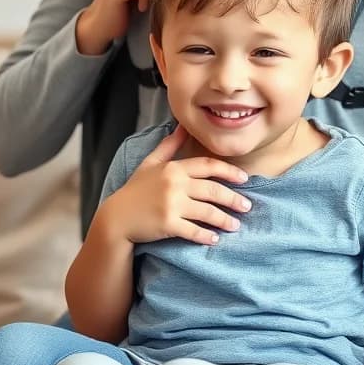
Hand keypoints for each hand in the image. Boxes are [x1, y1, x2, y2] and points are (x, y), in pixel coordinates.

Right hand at [102, 126, 251, 245]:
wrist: (116, 217)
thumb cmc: (136, 189)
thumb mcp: (151, 162)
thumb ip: (169, 145)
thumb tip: (182, 126)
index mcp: (173, 168)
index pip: (208, 166)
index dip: (229, 171)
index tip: (244, 179)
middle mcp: (174, 184)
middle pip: (212, 190)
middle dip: (233, 198)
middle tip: (247, 206)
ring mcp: (171, 205)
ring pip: (207, 212)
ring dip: (224, 219)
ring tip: (236, 225)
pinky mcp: (167, 224)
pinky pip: (193, 230)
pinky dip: (206, 235)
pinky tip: (215, 238)